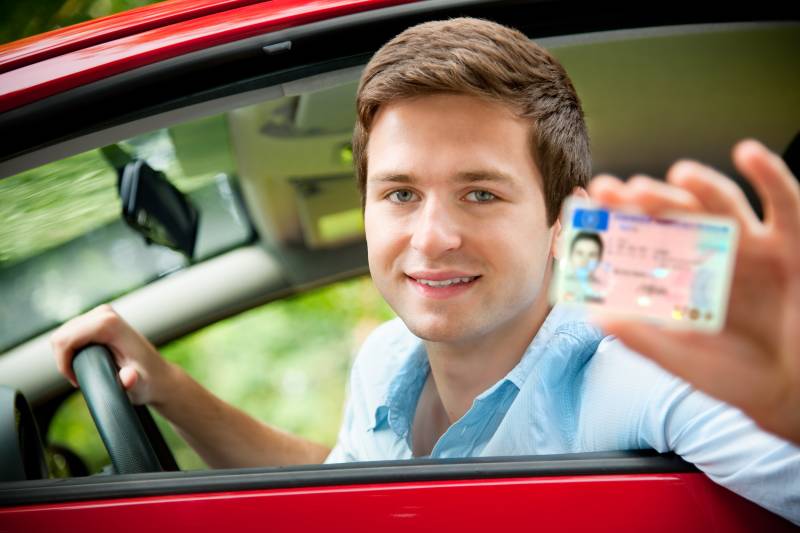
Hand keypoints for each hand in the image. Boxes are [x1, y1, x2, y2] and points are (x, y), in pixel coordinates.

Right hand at [51, 304, 174, 405]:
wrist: (158, 375)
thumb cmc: (148, 381)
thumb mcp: (140, 386)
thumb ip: (131, 382)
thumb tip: (128, 377)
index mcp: (111, 324)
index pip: (65, 339)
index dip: (64, 363)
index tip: (78, 381)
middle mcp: (105, 313)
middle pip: (61, 336)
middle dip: (64, 360)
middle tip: (82, 378)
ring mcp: (102, 313)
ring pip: (62, 334)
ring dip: (67, 356)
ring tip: (86, 371)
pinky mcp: (98, 317)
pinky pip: (69, 333)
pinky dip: (71, 349)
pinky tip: (86, 361)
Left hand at [588, 139, 799, 444]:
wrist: (789, 395)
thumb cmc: (735, 377)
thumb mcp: (681, 359)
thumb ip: (642, 338)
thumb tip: (594, 315)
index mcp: (681, 275)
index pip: (644, 236)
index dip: (618, 219)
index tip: (589, 205)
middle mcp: (712, 253)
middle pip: (676, 214)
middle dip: (645, 199)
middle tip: (616, 190)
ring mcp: (752, 246)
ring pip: (722, 203)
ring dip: (699, 185)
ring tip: (676, 176)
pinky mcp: (792, 246)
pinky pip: (785, 203)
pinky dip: (769, 175)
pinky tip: (747, 154)